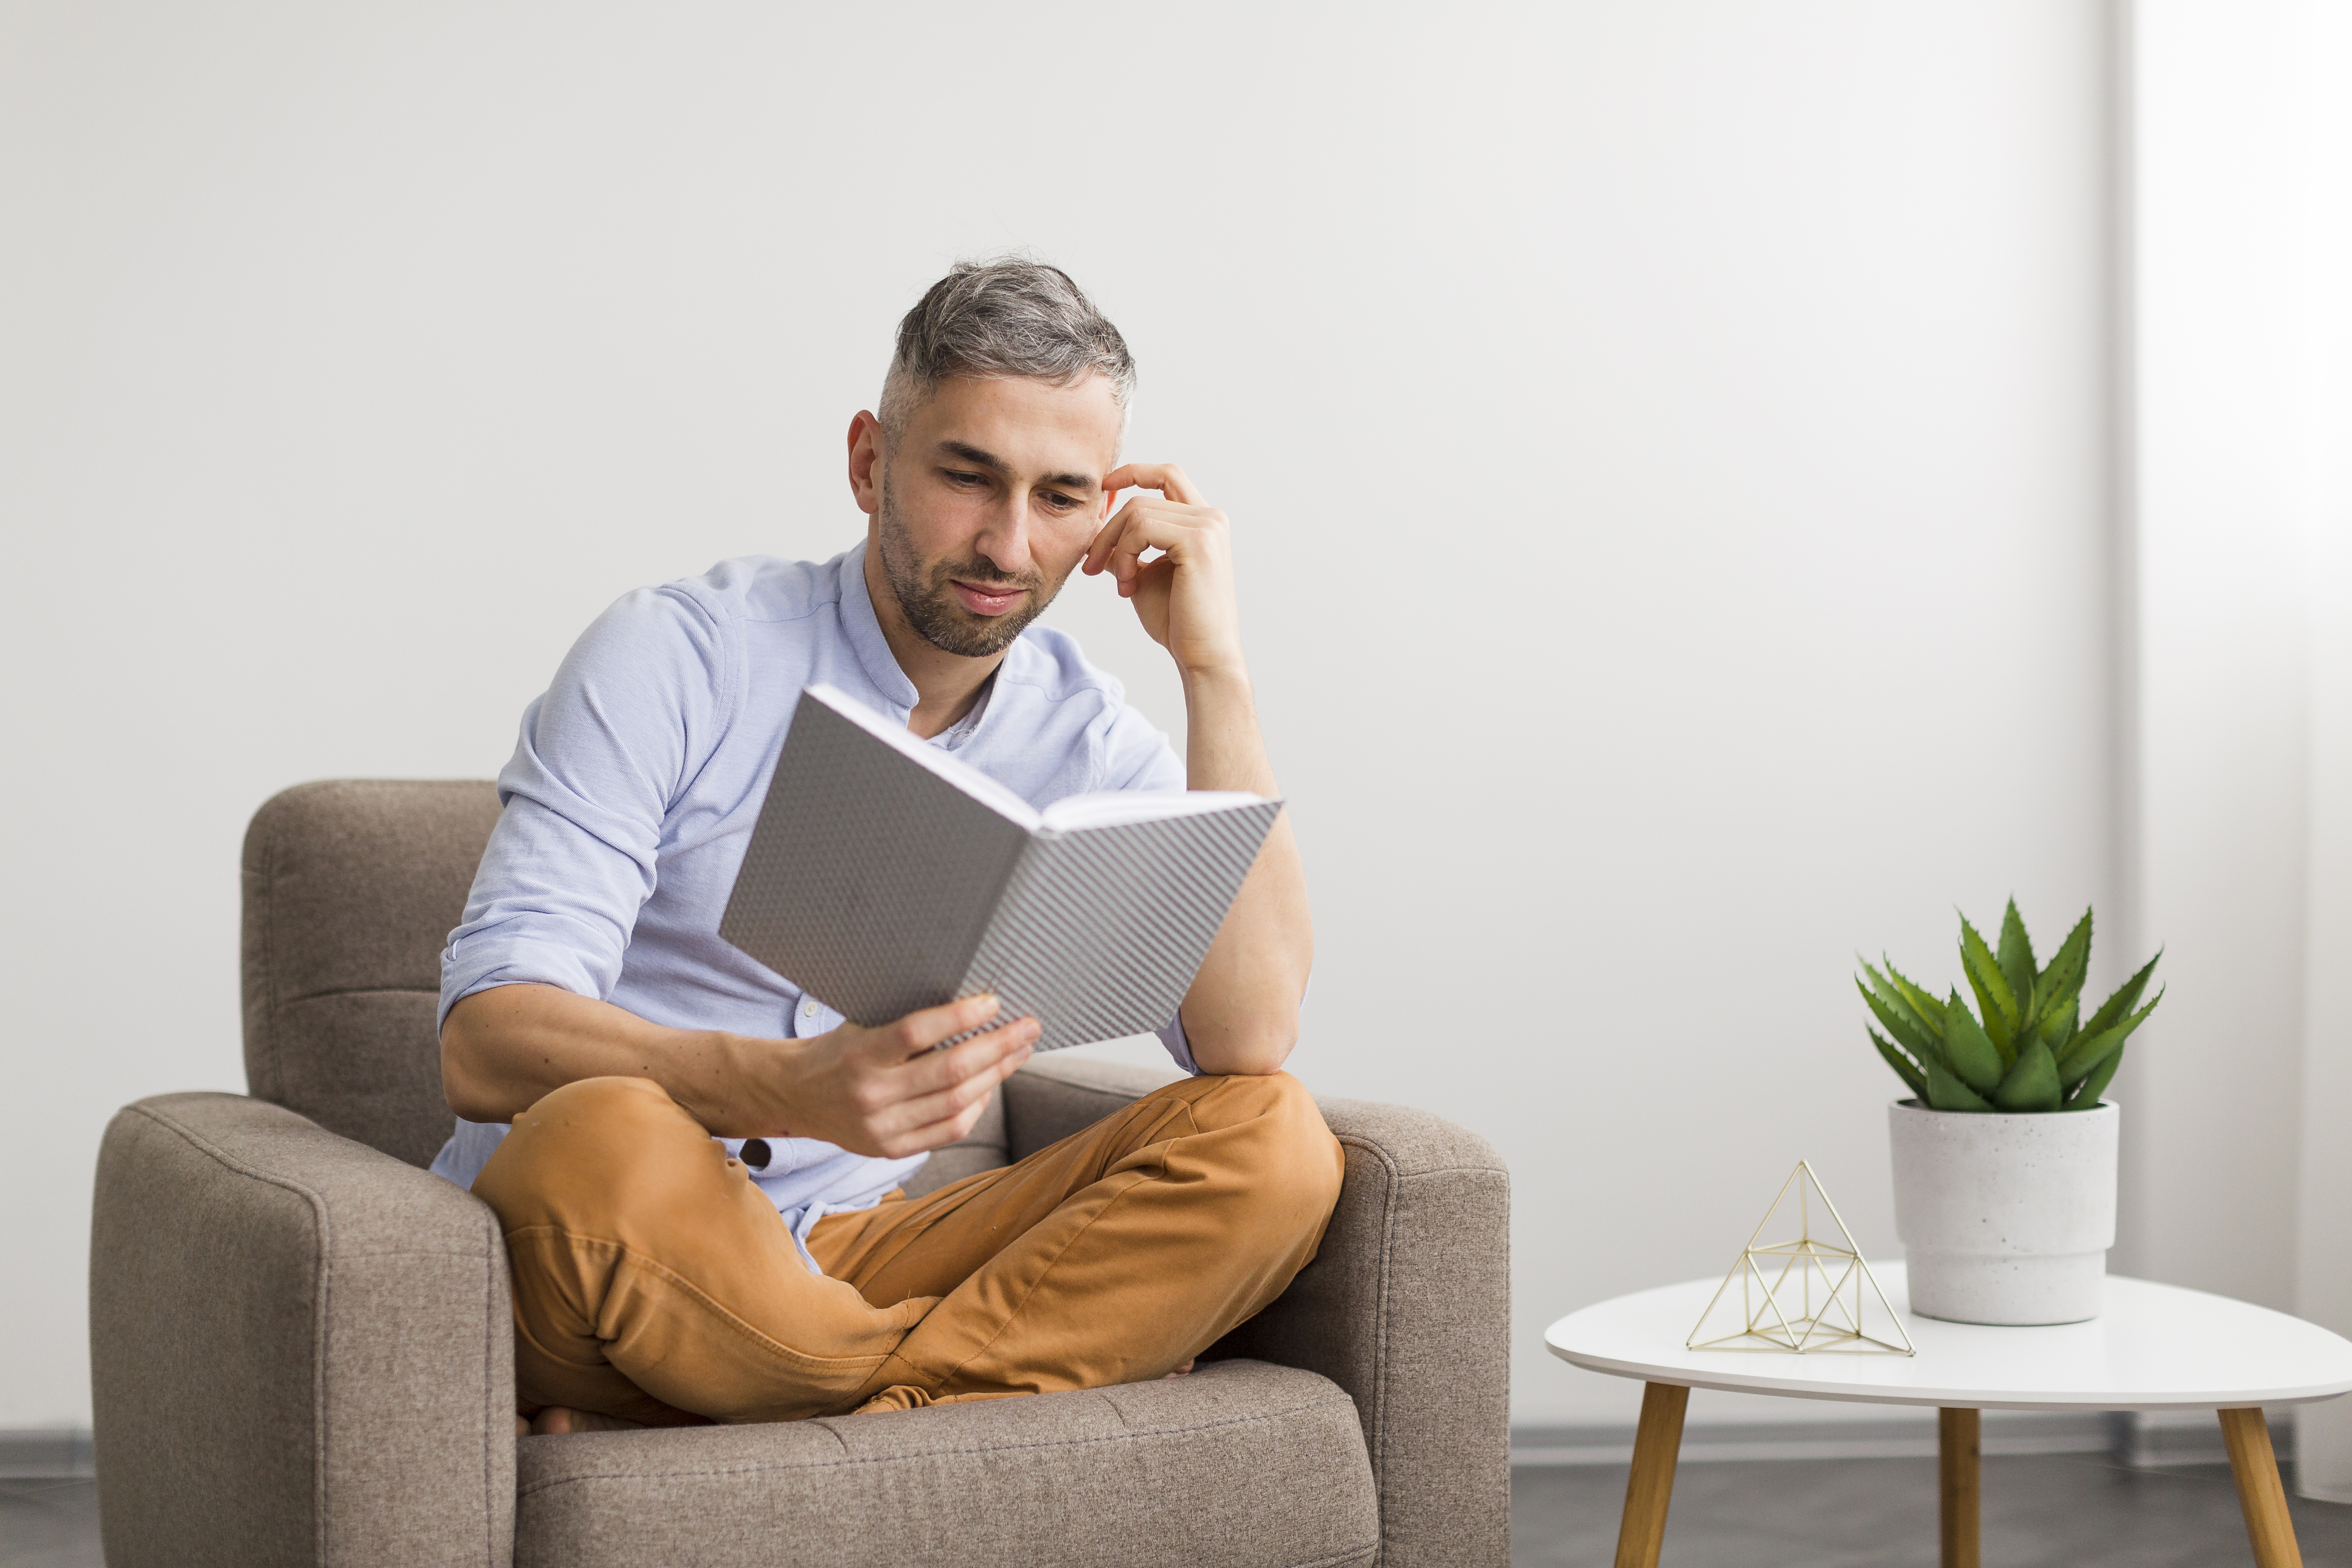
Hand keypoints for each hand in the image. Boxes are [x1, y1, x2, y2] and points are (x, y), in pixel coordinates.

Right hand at [753, 994, 1035, 1157]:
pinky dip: (976, 1107)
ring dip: (997, 1075)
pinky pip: (948, 1131)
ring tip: (1020, 1051)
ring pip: (957, 1103)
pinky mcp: (889, 1149)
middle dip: (998, 1047)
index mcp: (860, 1054)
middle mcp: (871, 1094)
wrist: (794, 1095)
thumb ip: (907, 1025)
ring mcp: (881, 1127)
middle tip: (1028, 1027)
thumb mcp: (861, 1025)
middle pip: (949, 1072)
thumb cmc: (836, 1051)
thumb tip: (972, 1006)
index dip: (959, 1017)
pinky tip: (990, 1085)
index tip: (993, 1002)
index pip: (916, 1033)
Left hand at [1083, 464, 1244, 677]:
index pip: (1167, 475)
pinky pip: (1142, 528)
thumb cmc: (1177, 621)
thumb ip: (1125, 550)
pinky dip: (1124, 555)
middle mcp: (1210, 518)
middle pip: (1140, 499)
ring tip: (1121, 584)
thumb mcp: (1142, 577)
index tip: (1104, 487)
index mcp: (1203, 522)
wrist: (1202, 655)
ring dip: (1115, 548)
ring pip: (1137, 512)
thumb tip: (1094, 536)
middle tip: (1091, 566)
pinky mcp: (1198, 541)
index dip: (1133, 472)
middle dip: (1107, 531)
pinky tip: (1128, 587)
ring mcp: (1207, 527)